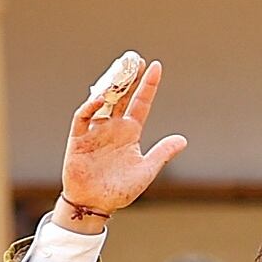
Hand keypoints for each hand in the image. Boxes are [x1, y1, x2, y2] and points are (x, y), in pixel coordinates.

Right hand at [58, 55, 187, 219]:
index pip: (141, 103)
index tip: (156, 67)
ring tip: (118, 69)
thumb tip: (183, 139)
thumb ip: (163, 153)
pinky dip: (90, 107)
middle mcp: (113, 127)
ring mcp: (95, 131)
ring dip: (109, 86)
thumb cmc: (121, 189)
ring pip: (102, 102)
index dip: (147, 86)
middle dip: (127, 78)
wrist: (96, 204)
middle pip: (120, 97)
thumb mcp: (147, 170)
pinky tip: (100, 98)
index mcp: (130, 133)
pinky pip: (83, 118)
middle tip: (133, 58)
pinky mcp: (79, 139)